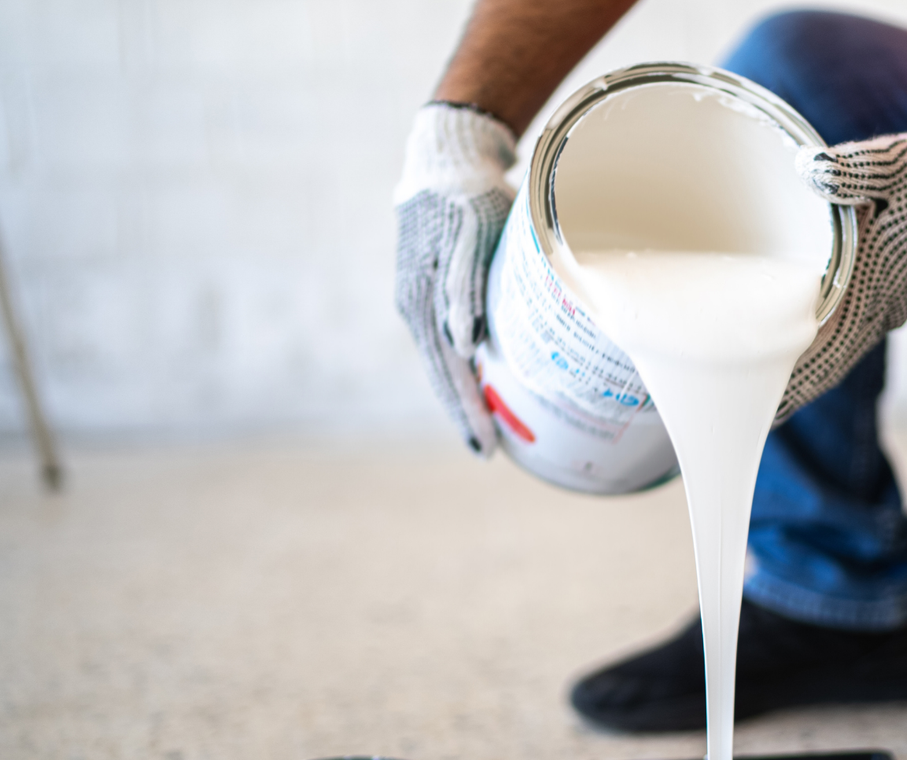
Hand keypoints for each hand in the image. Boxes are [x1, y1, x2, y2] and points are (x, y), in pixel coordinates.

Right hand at [394, 104, 517, 455]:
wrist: (448, 161)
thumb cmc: (465, 200)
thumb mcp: (467, 239)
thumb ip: (464, 289)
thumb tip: (462, 344)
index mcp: (424, 301)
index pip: (447, 372)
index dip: (467, 411)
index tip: (486, 447)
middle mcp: (419, 306)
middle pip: (443, 373)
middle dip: (466, 414)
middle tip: (488, 451)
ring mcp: (423, 298)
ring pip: (444, 360)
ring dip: (463, 394)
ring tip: (485, 427)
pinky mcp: (434, 287)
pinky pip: (447, 339)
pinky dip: (461, 365)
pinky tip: (479, 378)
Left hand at [778, 131, 906, 420]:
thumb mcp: (890, 166)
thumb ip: (849, 170)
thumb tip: (810, 169)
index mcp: (871, 283)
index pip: (827, 348)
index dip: (797, 382)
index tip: (767, 413)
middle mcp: (877, 308)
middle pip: (825, 362)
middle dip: (789, 388)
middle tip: (745, 412)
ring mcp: (882, 308)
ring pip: (834, 349)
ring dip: (801, 368)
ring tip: (756, 389)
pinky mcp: (882, 299)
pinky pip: (845, 333)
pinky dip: (819, 347)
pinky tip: (792, 351)